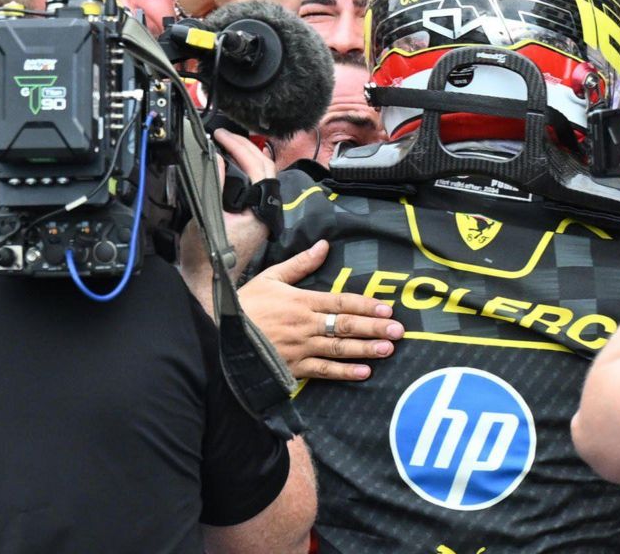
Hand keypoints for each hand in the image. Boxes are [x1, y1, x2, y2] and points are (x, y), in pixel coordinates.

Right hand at [240, 240, 402, 381]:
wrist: (221, 335)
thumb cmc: (247, 304)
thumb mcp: (271, 277)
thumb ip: (301, 264)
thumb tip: (324, 245)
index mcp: (301, 300)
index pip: (340, 302)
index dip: (366, 305)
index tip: (387, 309)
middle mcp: (305, 324)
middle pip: (345, 325)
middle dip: (374, 327)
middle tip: (398, 330)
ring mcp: (300, 348)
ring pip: (339, 349)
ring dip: (365, 349)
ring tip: (388, 349)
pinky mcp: (293, 368)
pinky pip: (323, 372)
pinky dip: (344, 373)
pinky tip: (363, 373)